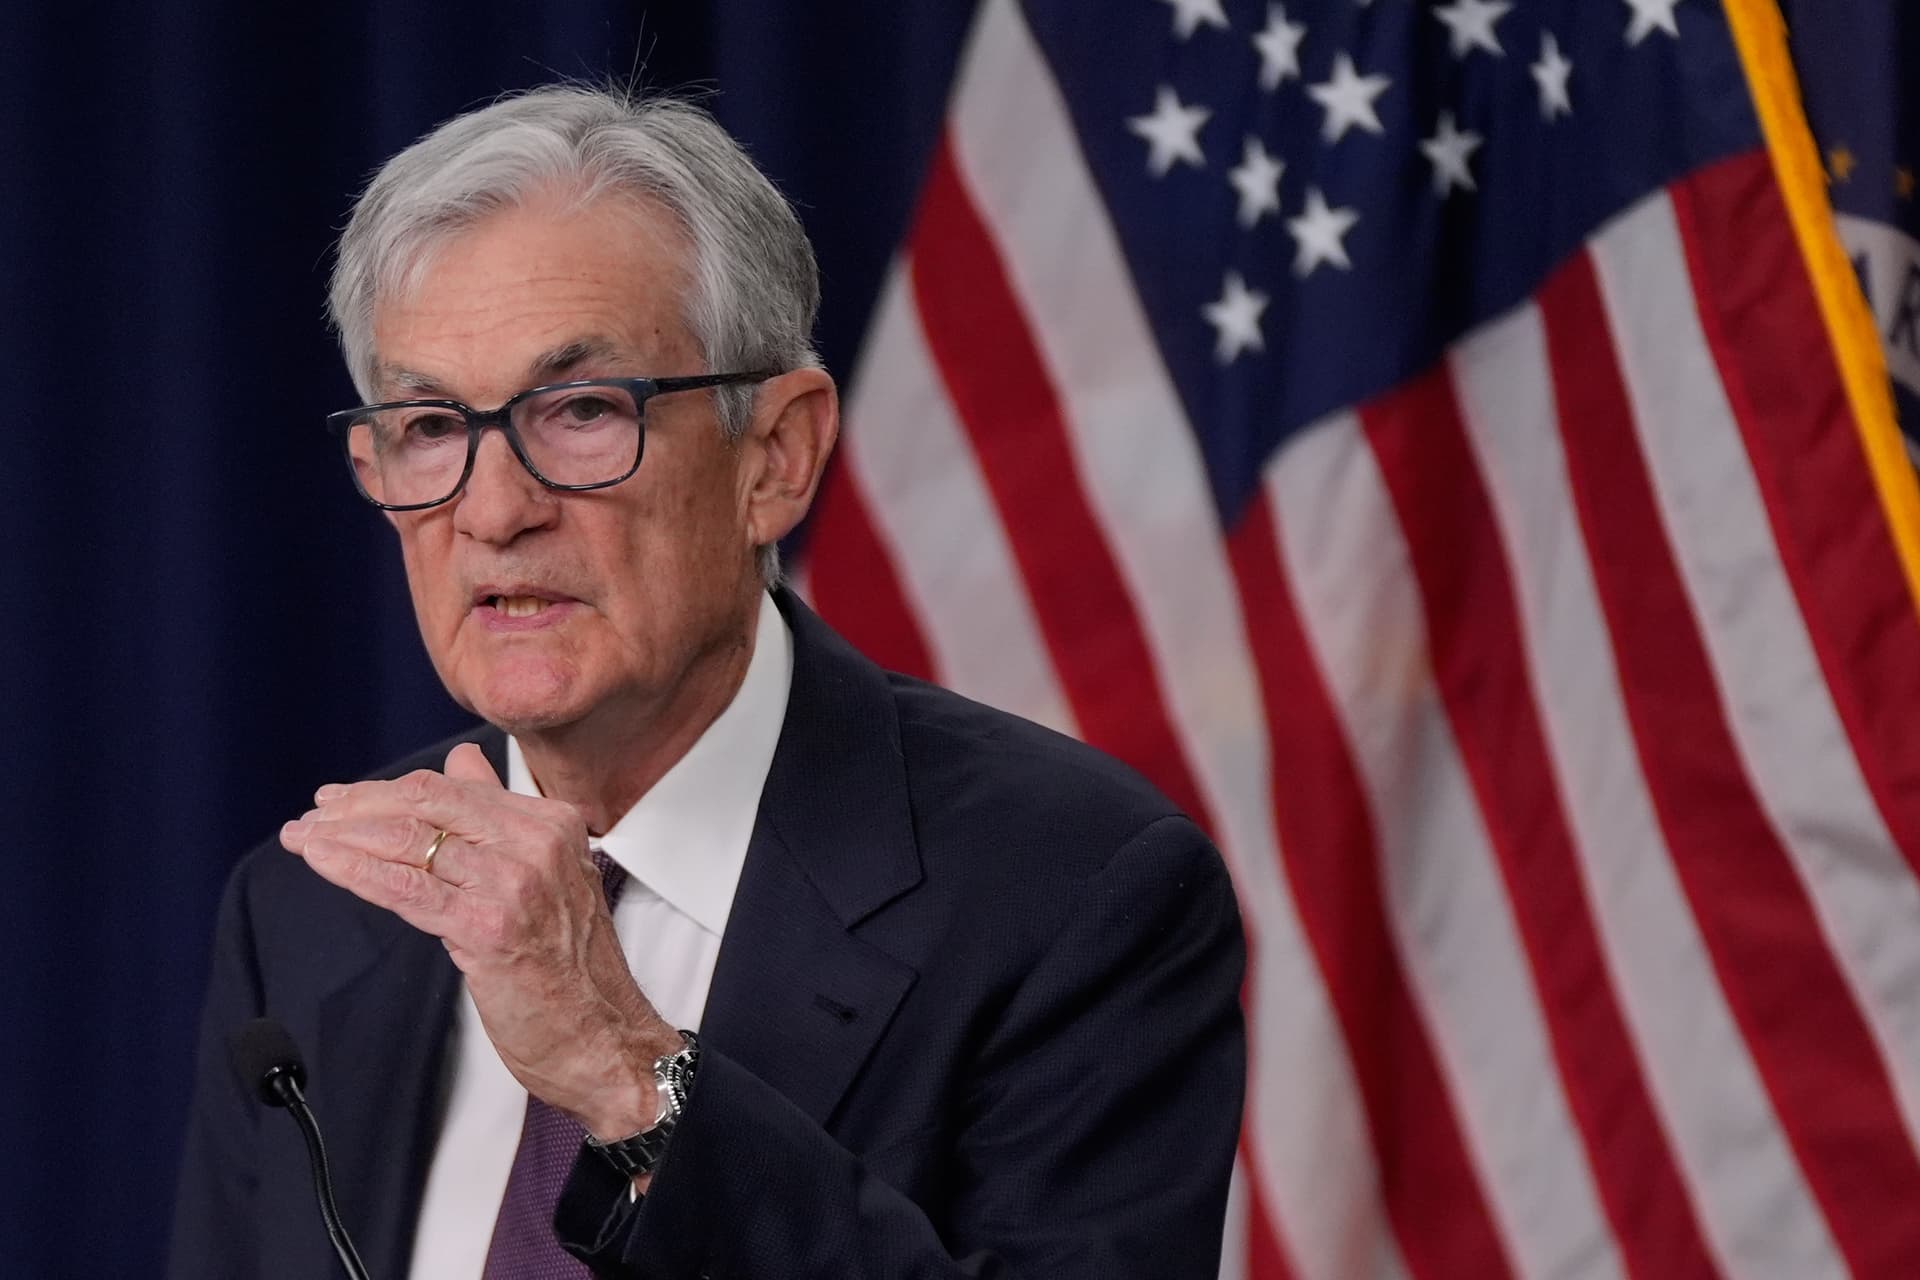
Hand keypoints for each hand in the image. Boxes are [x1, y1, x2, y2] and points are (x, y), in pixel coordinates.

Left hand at [279, 743, 680, 1138]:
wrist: (604, 1038)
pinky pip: (406, 889)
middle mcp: (537, 843)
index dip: (387, 790)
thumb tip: (464, 760)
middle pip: (426, 804)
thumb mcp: (546, 875)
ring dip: (343, 837)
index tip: (342, 799)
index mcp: (552, 823)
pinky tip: (323, 863)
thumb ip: (502, 815)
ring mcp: (514, 883)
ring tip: (304, 840)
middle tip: (312, 817)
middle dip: (356, 807)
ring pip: (410, 842)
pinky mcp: (487, 927)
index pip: (451, 787)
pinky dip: (355, 871)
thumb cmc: (573, 969)